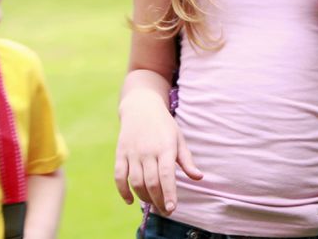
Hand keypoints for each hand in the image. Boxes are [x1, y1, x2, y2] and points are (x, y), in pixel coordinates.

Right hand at [114, 96, 201, 214]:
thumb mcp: (178, 139)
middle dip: (159, 201)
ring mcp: (132, 152)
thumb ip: (187, 160)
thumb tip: (199, 177)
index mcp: (165, 147)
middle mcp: (148, 151)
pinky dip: (123, 191)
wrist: (141, 106)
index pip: (166, 175)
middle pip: (152, 182)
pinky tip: (130, 201)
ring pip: (136, 182)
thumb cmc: (164, 126)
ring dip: (144, 197)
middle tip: (166, 211)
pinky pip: (119, 176)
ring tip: (153, 204)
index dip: (169, 193)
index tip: (172, 208)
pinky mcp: (120, 153)